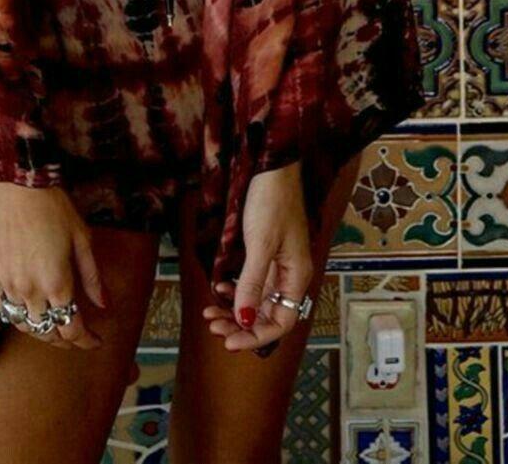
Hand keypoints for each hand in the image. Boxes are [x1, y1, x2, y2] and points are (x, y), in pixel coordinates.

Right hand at [0, 180, 106, 351]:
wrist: (16, 185)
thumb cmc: (54, 207)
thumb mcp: (82, 239)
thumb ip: (92, 277)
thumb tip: (104, 305)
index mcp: (57, 284)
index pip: (72, 329)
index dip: (86, 341)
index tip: (96, 341)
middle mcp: (30, 291)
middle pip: (47, 332)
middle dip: (65, 340)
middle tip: (76, 336)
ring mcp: (8, 285)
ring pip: (23, 325)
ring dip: (40, 331)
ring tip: (52, 327)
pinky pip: (2, 308)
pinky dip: (16, 316)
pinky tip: (26, 312)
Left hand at [201, 161, 312, 354]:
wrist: (270, 167)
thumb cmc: (271, 202)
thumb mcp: (260, 245)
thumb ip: (252, 284)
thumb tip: (244, 321)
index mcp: (297, 276)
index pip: (281, 322)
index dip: (256, 336)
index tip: (229, 341)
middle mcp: (289, 275)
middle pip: (267, 314)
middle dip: (240, 325)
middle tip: (212, 326)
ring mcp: (277, 264)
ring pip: (257, 300)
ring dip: (235, 310)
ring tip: (210, 312)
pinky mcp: (265, 252)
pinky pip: (252, 282)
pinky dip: (235, 290)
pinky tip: (219, 287)